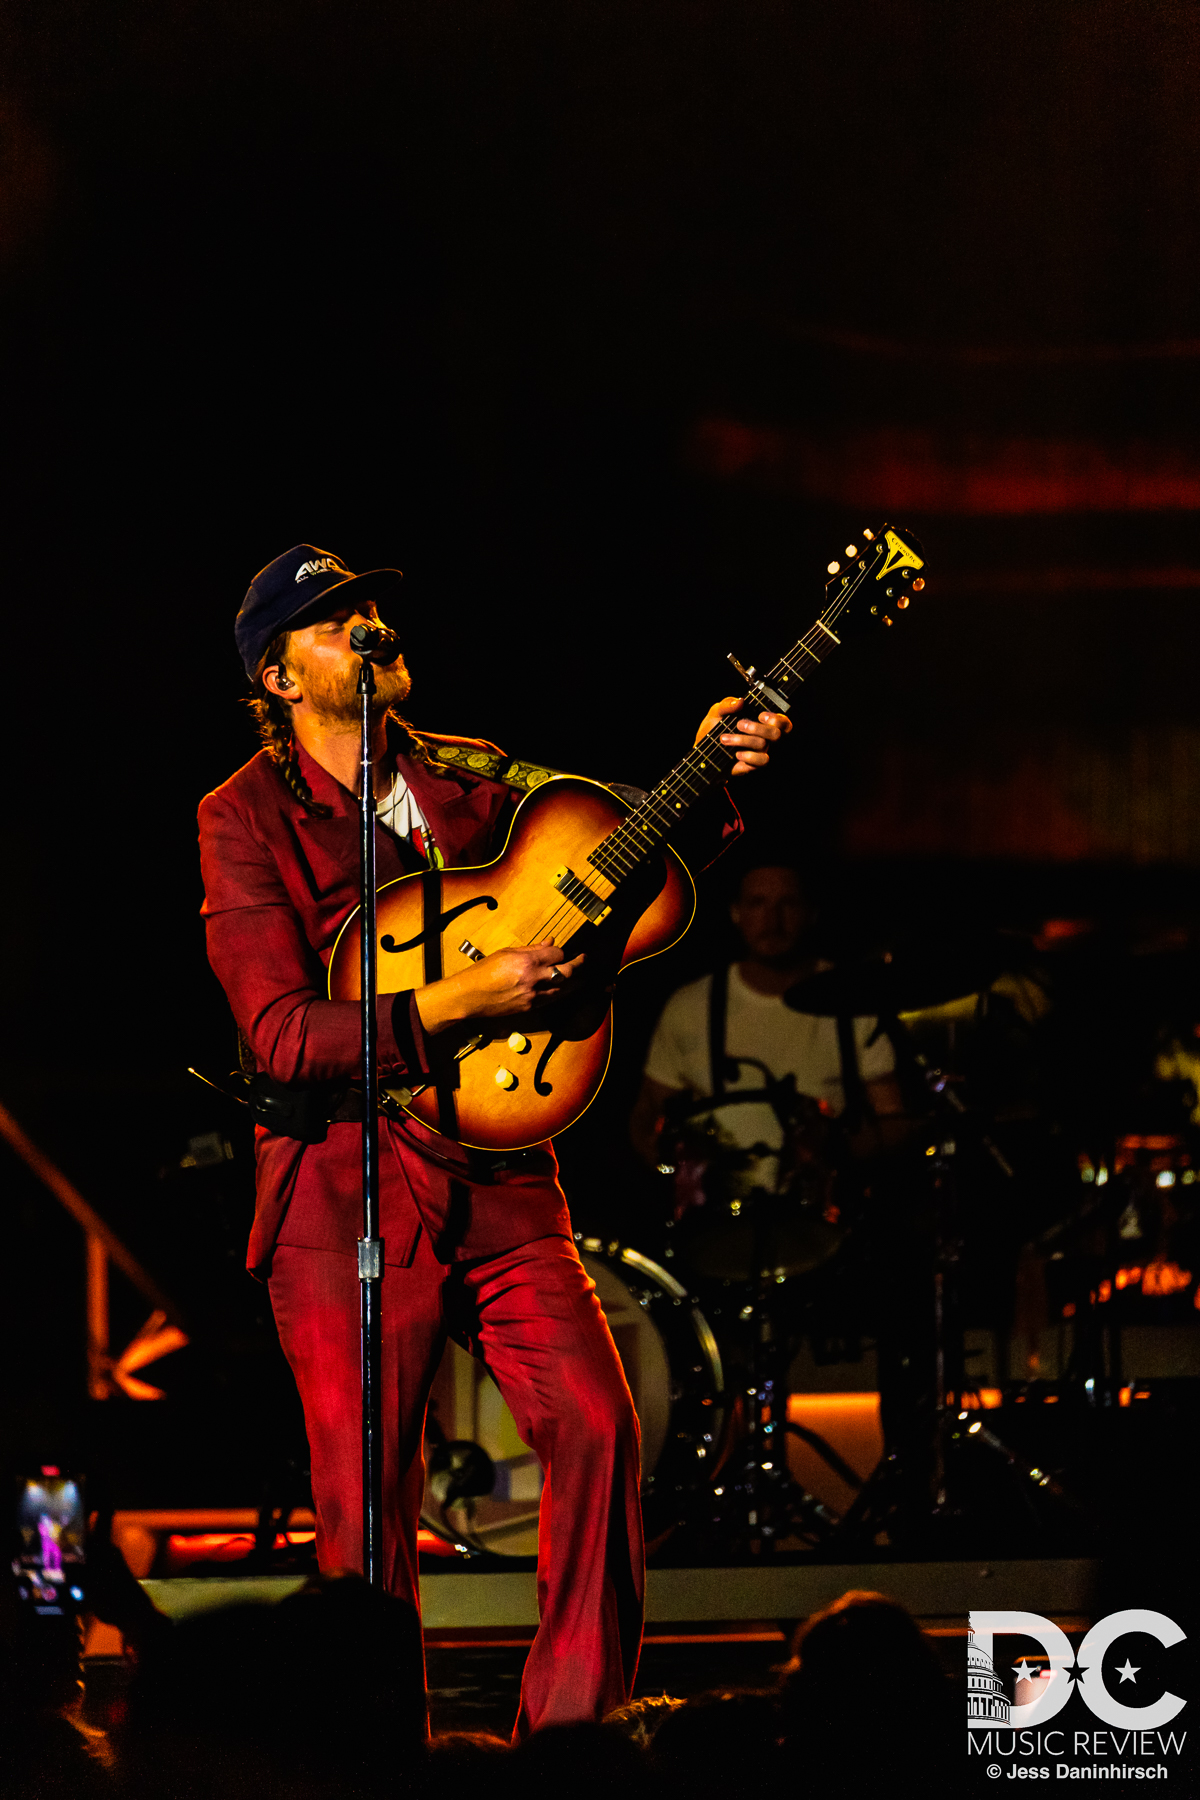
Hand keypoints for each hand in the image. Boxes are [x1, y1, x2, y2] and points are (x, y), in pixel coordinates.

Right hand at [415, 942, 585, 1032]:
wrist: (470, 996)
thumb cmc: (483, 972)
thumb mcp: (507, 953)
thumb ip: (531, 949)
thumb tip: (549, 942)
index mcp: (526, 962)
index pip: (557, 954)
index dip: (561, 951)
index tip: (561, 951)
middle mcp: (532, 979)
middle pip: (566, 972)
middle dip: (578, 965)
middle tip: (584, 959)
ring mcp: (533, 995)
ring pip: (563, 988)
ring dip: (574, 981)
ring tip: (581, 975)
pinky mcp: (530, 1007)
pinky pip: (552, 999)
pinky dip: (560, 992)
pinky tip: (564, 988)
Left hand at [694, 697, 790, 775]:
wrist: (704, 748)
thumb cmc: (715, 726)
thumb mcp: (718, 711)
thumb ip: (728, 704)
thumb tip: (740, 701)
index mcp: (763, 722)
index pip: (783, 722)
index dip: (777, 719)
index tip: (761, 715)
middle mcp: (766, 737)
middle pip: (776, 733)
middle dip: (757, 728)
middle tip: (739, 725)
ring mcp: (763, 751)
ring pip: (764, 745)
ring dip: (743, 740)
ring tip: (724, 738)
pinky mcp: (756, 764)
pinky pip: (762, 760)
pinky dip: (748, 756)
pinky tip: (736, 753)